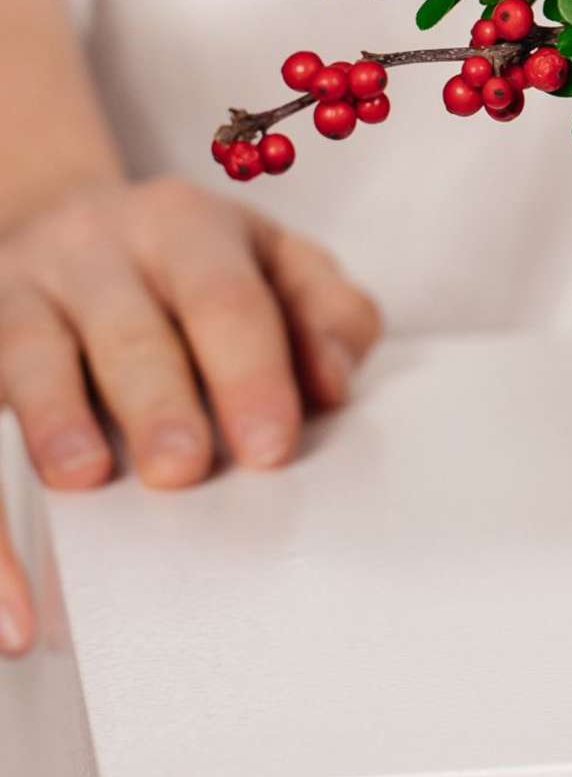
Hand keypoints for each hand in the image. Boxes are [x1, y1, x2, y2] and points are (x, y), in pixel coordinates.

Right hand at [0, 175, 381, 652]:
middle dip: (159, 403)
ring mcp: (20, 292)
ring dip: (56, 421)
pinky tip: (11, 555)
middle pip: (131, 331)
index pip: (226, 300)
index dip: (251, 373)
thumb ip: (326, 314)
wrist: (64, 221)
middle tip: (183, 472)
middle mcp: (97, 250)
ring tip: (84, 480)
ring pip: (30, 355)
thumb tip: (333, 385)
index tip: (271, 448)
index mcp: (187, 228)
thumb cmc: (195, 266)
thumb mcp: (274, 261)